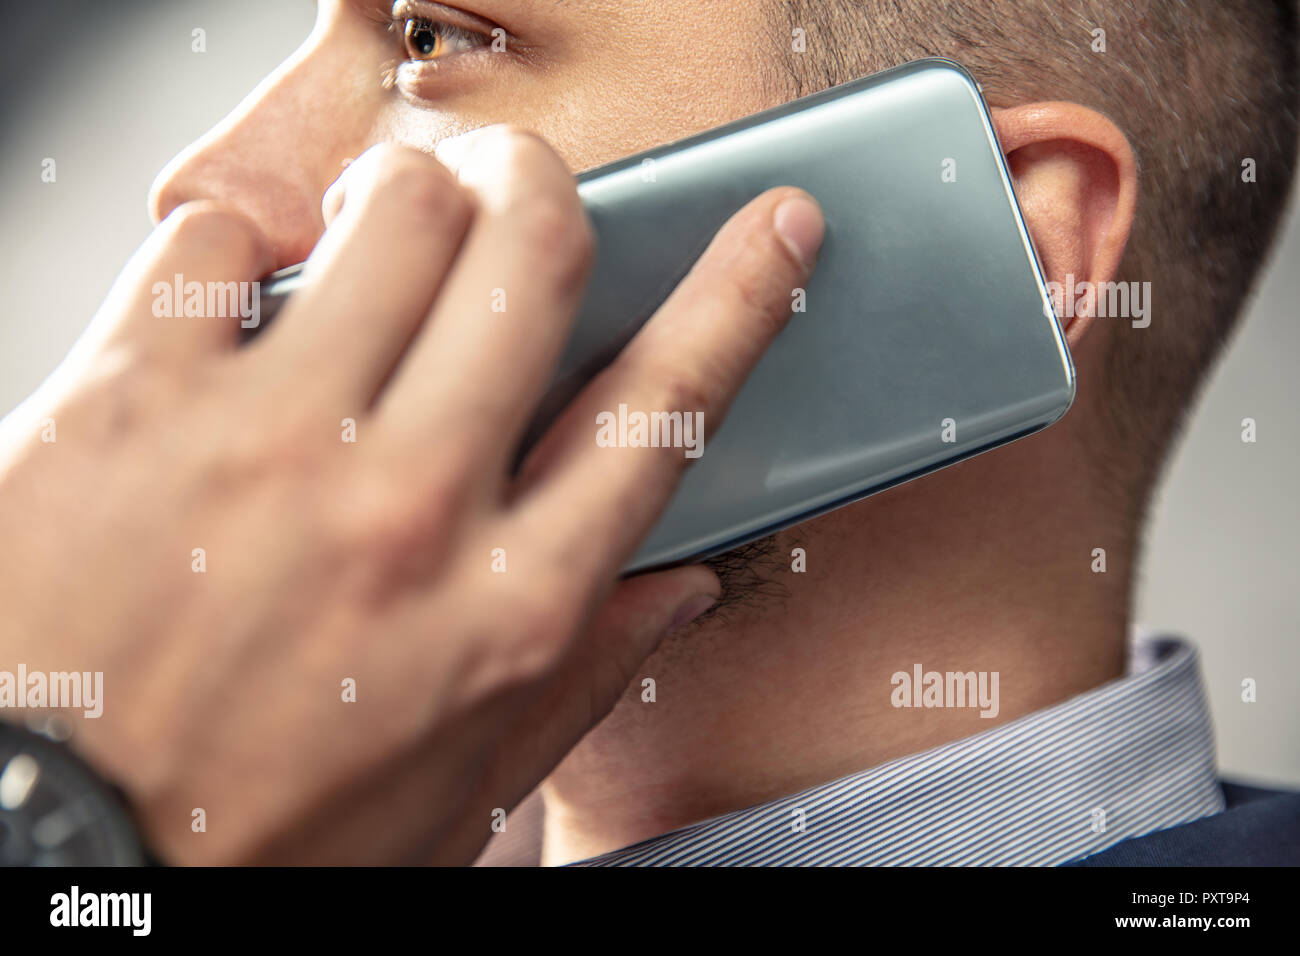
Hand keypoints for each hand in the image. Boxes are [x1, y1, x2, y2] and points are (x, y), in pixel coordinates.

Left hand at [0, 127, 823, 863]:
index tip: (770, 230)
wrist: (49, 856)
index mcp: (506, 610)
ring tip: (370, 238)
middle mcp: (406, 514)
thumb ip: (588, 674)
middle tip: (515, 190)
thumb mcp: (465, 793)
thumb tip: (684, 587)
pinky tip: (239, 295)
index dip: (741, 294)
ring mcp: (269, 450)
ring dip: (405, 198)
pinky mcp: (129, 408)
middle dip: (544, 189)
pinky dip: (237, 241)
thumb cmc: (260, 839)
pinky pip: (214, 241)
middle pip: (537, 256)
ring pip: (399, 214)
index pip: (666, 406)